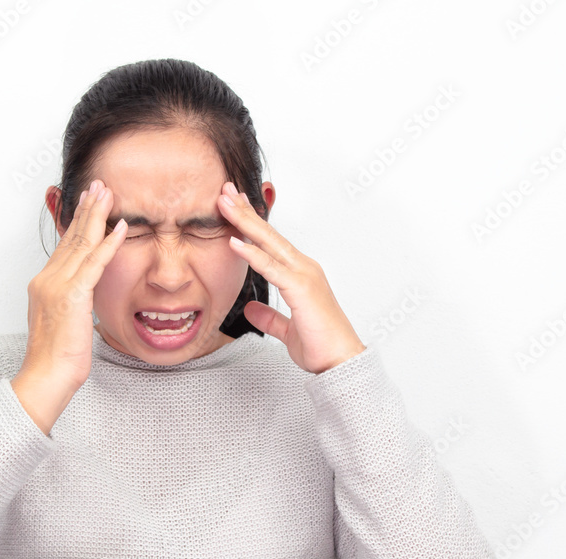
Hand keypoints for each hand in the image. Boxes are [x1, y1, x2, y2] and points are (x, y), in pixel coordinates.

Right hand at [22, 178, 126, 389]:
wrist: (45, 377)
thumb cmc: (55, 359)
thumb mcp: (63, 323)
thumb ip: (71, 303)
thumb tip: (82, 297)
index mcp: (43, 284)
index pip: (64, 246)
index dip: (77, 222)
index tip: (87, 203)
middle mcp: (47, 279)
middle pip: (70, 237)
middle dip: (86, 209)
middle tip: (98, 186)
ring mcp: (58, 285)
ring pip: (81, 242)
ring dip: (96, 215)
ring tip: (107, 193)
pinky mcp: (72, 295)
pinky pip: (94, 262)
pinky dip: (109, 242)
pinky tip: (120, 226)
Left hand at [218, 181, 365, 374]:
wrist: (340, 363)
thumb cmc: (320, 345)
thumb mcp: (286, 329)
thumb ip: (269, 317)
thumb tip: (251, 308)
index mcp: (300, 274)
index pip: (271, 243)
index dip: (251, 223)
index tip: (234, 206)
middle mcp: (303, 268)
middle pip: (268, 234)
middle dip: (245, 211)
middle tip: (225, 190)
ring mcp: (304, 275)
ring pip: (269, 243)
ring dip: (245, 222)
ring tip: (225, 204)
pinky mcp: (301, 289)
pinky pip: (272, 267)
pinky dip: (252, 254)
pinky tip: (235, 241)